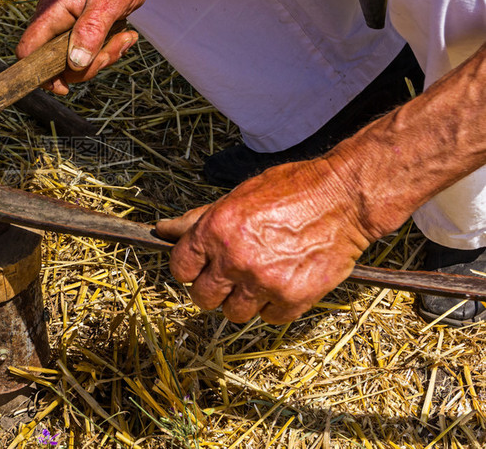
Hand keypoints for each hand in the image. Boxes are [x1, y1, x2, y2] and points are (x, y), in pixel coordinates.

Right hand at [16, 0, 146, 94]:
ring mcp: (66, 25)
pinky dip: (106, 51)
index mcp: (52, 11)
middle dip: (86, 67)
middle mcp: (54, 20)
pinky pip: (87, 53)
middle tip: (110, 51)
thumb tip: (75, 62)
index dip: (40, 73)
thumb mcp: (109, 0)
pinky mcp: (79, 29)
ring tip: (124, 38)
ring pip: (75, 61)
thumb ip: (91, 30)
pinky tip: (123, 35)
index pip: (28, 50)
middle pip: (55, 63)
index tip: (64, 85)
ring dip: (102, 58)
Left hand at [156, 159, 373, 323]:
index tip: (201, 266)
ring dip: (243, 300)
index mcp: (216, 230)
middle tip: (231, 275)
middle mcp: (235, 259)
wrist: (344, 198)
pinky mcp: (292, 299)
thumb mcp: (237, 196)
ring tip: (261, 277)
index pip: (180, 268)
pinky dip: (275, 306)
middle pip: (203, 297)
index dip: (190, 268)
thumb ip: (199, 219)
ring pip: (234, 313)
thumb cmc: (291, 190)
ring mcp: (263, 282)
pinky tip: (284, 282)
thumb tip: (163, 230)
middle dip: (213, 288)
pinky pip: (269, 318)